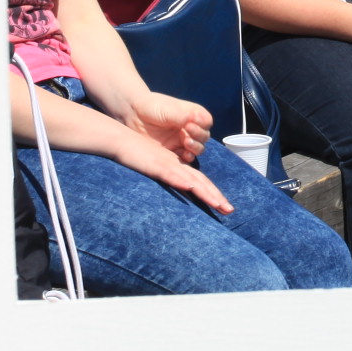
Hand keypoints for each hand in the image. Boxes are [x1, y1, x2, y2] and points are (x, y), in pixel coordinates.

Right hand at [114, 131, 232, 211]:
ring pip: (190, 179)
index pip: (199, 182)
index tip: (223, 207)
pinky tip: (189, 187)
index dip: (212, 194)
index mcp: (178, 167)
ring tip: (218, 204)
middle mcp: (177, 165)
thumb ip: (167, 178)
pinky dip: (180, 180)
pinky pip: (169, 173)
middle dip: (215, 196)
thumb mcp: (155, 169)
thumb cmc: (136, 156)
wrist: (121, 139)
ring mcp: (167, 164)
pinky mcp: (155, 164)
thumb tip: (178, 193)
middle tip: (229, 210)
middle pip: (200, 182)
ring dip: (205, 192)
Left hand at [128, 91, 211, 160]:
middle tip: (187, 131)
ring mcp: (182, 141)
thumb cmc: (152, 106)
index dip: (203, 124)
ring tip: (186, 142)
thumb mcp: (169, 109)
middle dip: (199, 135)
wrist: (133, 114)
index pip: (206, 122)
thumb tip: (199, 119)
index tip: (192, 122)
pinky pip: (186, 159)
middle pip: (204, 137)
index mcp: (192, 115)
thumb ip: (184, 115)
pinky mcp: (173, 152)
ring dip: (195, 147)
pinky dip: (188, 158)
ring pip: (198, 149)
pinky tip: (184, 156)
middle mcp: (189, 129)